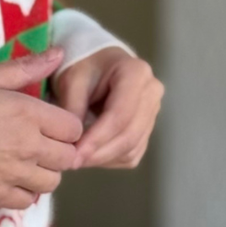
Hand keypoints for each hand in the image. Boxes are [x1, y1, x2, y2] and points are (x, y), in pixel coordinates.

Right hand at [0, 47, 83, 209]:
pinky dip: (24, 192)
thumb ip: (24, 68)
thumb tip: (59, 54)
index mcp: (27, 113)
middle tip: (36, 140)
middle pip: (68, 157)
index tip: (46, 121)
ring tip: (23, 160)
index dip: (64, 124)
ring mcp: (13, 174)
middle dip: (58, 149)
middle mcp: (27, 146)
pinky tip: (9, 177)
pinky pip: (27, 202)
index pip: (74, 127)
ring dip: (43, 172)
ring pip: (52, 182)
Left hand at [52, 46, 163, 167]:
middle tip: (72, 161)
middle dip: (99, 152)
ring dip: (102, 159)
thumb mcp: (72, 80)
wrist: (99, 64)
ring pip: (131, 148)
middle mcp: (152, 93)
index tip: (75, 153)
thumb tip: (72, 146)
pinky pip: (132, 153)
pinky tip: (90, 156)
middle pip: (129, 134)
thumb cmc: (84, 68)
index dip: (97, 138)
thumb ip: (72, 110)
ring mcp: (153, 112)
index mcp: (136, 73)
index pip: (119, 114)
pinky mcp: (148, 129)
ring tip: (76, 159)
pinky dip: (109, 159)